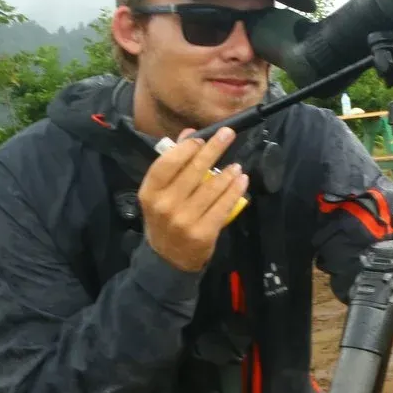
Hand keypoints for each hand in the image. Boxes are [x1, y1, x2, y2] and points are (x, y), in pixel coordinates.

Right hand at [140, 128, 247, 272]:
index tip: (202, 137)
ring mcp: (184, 220)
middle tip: (228, 134)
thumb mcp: (160, 193)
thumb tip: (189, 133)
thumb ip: (173, 163)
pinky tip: (242, 180)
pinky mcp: (203, 232)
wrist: (168, 258)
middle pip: (193, 171)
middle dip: (213, 149)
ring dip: (228, 172)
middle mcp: (165, 205)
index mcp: (150, 192)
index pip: (167, 163)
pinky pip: (223, 206)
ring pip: (211, 188)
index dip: (186, 148)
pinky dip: (235, 190)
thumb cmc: (165, 218)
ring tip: (236, 165)